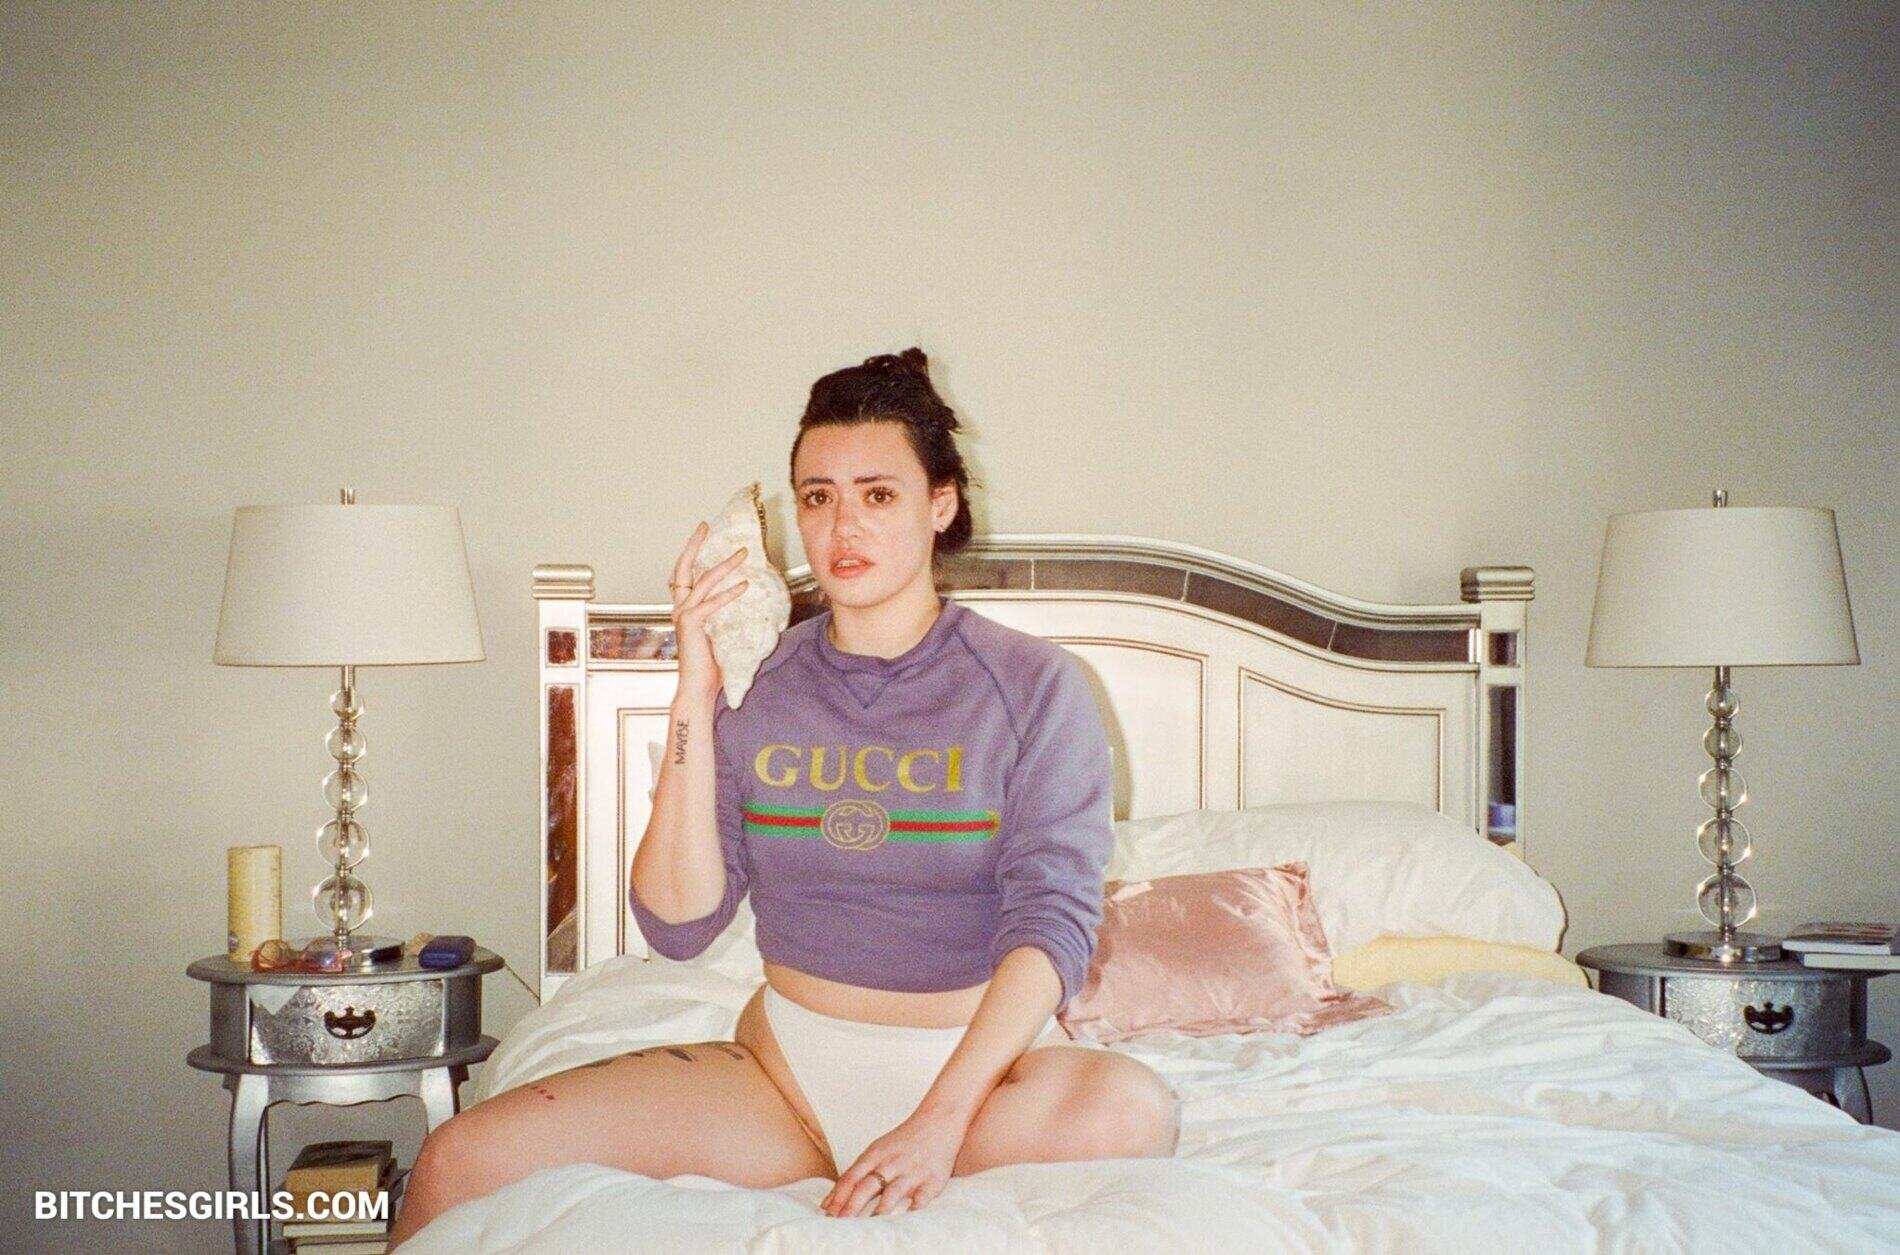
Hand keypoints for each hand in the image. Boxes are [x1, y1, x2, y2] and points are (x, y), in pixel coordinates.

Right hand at [669, 520, 749, 704]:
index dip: (691, 551)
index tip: (702, 532)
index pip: (684, 573)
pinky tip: (744, 586)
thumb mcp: (720, 633)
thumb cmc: (711, 666)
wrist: (699, 689)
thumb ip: (725, 615)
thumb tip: (747, 599)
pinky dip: (728, 594)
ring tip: (742, 553)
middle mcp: (679, 608)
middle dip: (694, 545)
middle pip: (683, 568)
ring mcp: (684, 616)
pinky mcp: (692, 625)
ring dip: (724, 565)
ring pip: (702, 581)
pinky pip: (711, 604)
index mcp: (684, 608)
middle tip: (705, 526)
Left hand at [821, 1109, 966, 1218]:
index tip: (827, 1213)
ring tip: (870, 1224)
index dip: (838, 1196)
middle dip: (852, 1205)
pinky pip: (922, 1196)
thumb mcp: (876, 1151)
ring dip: (881, 1208)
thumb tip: (830, 1202)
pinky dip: (915, 1207)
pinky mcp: (931, 1180)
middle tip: (840, 1223)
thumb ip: (856, 1175)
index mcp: (874, 1155)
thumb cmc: (902, 1142)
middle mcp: (891, 1163)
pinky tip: (907, 1218)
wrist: (938, 1122)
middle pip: (867, 1186)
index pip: (851, 1178)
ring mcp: (911, 1172)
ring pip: (893, 1192)